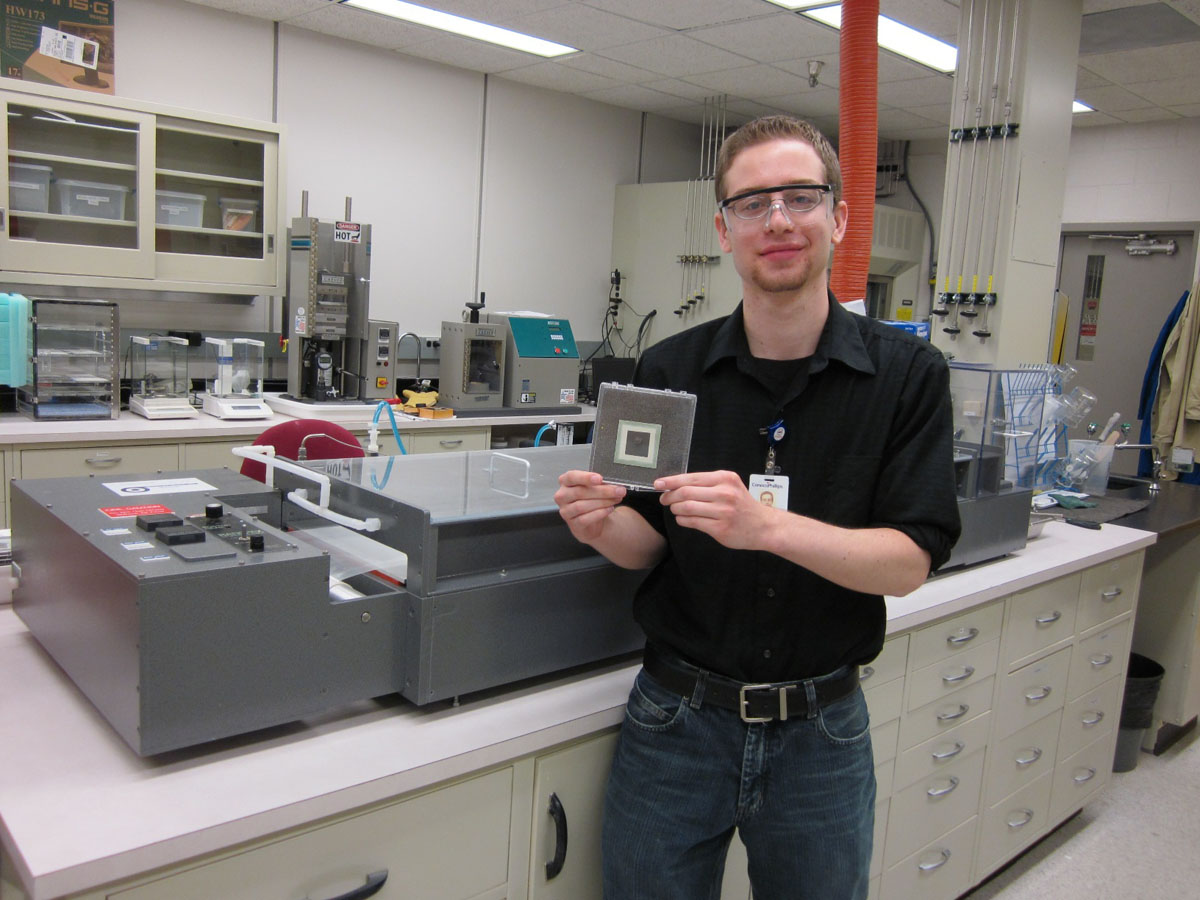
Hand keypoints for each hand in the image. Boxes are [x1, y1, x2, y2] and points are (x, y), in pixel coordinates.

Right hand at [555, 470, 627, 544]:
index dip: (585, 477)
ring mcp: (566, 511)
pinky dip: (600, 513)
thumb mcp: (594, 488)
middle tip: (619, 490)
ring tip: (616, 499)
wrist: (591, 521)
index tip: (600, 478)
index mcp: (566, 482)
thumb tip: (614, 484)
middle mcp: (562, 496)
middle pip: (580, 492)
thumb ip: (600, 484)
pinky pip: (585, 518)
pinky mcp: (573, 524)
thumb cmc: (591, 499)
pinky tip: (609, 509)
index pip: (571, 477)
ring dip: (603, 502)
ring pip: (582, 505)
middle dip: (602, 491)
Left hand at [655, 470, 775, 550]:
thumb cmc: (742, 505)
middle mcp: (725, 493)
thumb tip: (675, 485)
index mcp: (725, 479)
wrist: (763, 526)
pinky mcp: (720, 528)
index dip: (671, 481)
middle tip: (664, 499)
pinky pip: (692, 522)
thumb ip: (706, 484)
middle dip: (670, 496)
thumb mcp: (729, 486)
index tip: (658, 484)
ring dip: (675, 509)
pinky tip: (683, 519)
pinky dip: (682, 520)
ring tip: (675, 509)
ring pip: (687, 508)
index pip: (691, 478)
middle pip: (686, 492)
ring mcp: (723, 511)